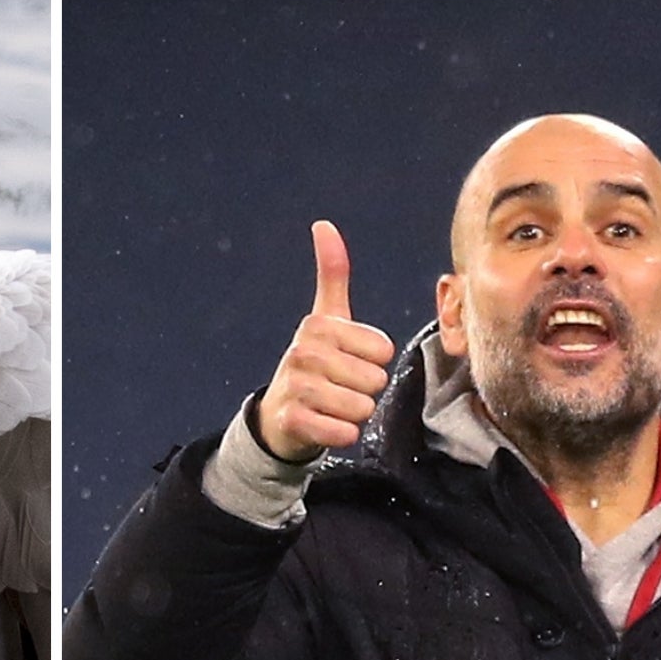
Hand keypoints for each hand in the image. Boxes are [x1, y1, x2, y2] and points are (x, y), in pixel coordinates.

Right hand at [254, 220, 396, 462]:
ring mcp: (296, 386)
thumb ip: (332, 273)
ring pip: (361, 408)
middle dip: (365, 392)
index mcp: (319, 325)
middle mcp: (304, 351)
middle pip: (375, 380)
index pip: (383, 350)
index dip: (374, 362)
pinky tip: (326, 427)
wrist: (278, 417)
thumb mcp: (325, 318)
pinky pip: (342, 432)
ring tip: (333, 409)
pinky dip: (342, 435)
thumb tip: (323, 224)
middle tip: (340, 390)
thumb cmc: (314, 365)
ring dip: (355, 415)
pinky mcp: (292, 420)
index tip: (349, 363)